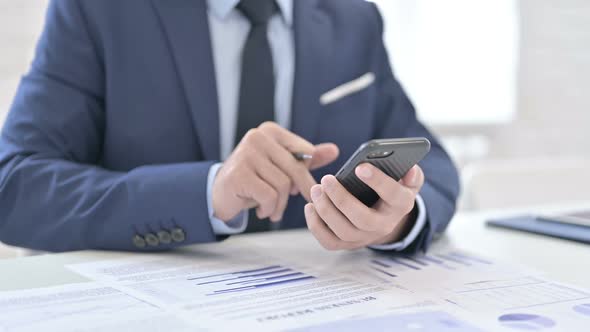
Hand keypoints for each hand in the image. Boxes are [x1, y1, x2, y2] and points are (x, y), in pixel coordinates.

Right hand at [212, 122, 338, 221]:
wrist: (220, 193)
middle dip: (297, 190)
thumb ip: (306, 158)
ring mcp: (246, 154)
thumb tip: (334, 151)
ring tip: (271, 209)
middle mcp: (257, 137)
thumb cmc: (254, 179)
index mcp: (271, 131)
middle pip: (295, 169)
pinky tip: (261, 211)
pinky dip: (269, 208)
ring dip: (280, 204)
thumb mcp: (281, 166)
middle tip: (292, 201)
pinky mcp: (239, 174)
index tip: (296, 186)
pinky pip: (269, 196)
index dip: (304, 173)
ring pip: (283, 185)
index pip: (305, 151)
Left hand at [305, 164, 423, 249]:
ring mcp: (364, 238)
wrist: (383, 217)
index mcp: (401, 205)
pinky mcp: (346, 245)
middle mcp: (384, 225)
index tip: (360, 167)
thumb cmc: (390, 191)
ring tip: (316, 189)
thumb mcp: (406, 181)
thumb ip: (411, 173)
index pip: (393, 195)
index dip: (378, 181)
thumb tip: (410, 169)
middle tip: (327, 179)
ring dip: (326, 210)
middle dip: (342, 199)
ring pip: (343, 231)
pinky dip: (316, 225)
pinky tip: (310, 206)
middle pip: (363, 218)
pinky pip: (329, 241)